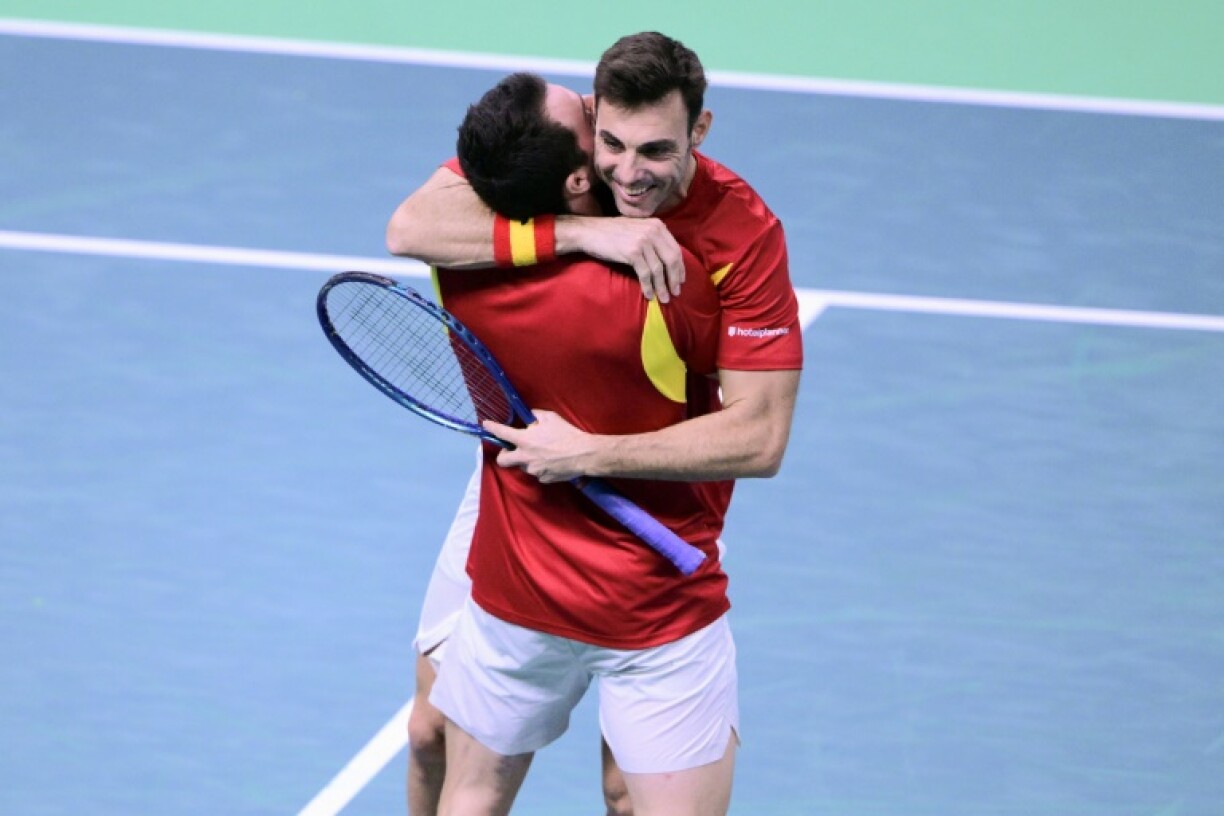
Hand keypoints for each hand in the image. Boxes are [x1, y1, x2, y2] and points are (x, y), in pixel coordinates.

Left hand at [482, 410, 593, 482]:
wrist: (583, 454)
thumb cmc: (567, 434)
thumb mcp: (551, 418)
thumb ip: (536, 416)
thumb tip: (530, 419)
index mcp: (525, 440)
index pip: (502, 432)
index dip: (491, 427)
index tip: (485, 425)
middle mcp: (525, 457)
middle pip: (503, 460)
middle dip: (503, 455)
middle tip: (510, 450)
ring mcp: (533, 470)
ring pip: (523, 465)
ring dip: (527, 459)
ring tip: (543, 454)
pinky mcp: (542, 478)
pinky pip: (537, 472)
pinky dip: (541, 467)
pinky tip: (552, 462)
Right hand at [565, 217, 684, 302]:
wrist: (589, 231)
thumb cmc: (611, 233)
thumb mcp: (637, 229)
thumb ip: (653, 239)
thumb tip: (667, 260)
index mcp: (657, 225)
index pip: (675, 249)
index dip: (680, 267)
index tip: (680, 281)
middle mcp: (653, 231)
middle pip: (671, 259)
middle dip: (674, 279)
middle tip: (676, 293)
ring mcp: (643, 241)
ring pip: (659, 269)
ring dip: (662, 287)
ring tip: (664, 299)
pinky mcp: (633, 252)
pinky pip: (645, 274)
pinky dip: (648, 286)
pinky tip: (649, 295)